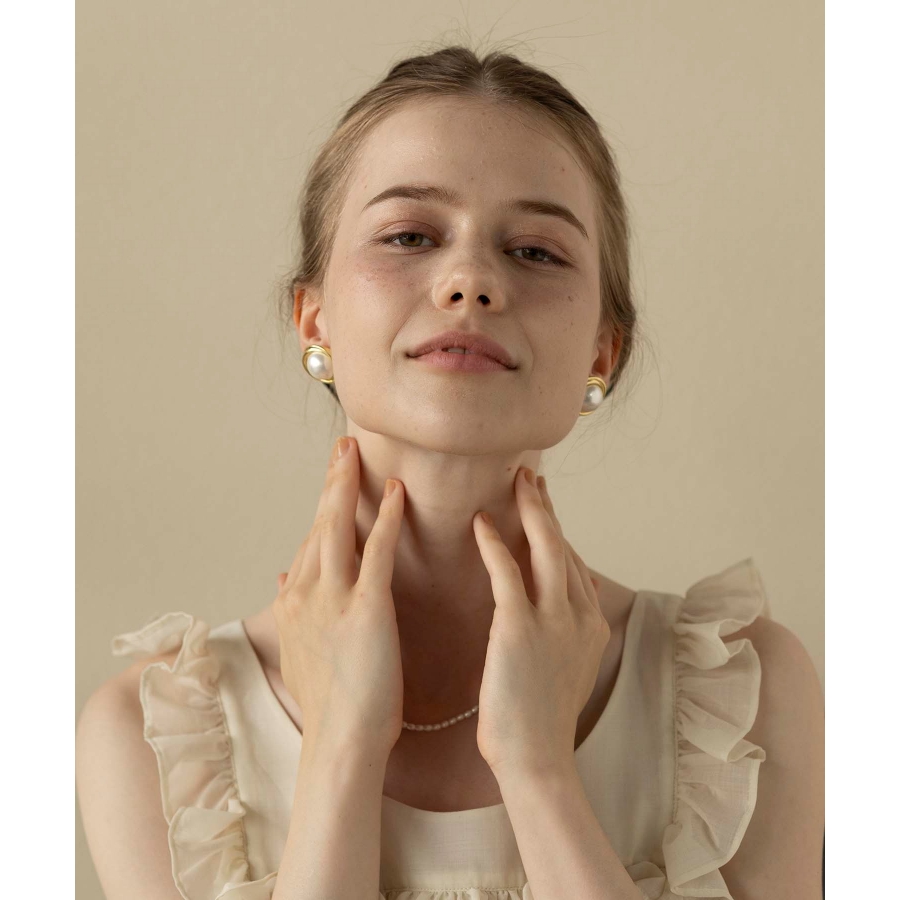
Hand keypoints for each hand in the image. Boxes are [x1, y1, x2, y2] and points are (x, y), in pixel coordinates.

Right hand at [273, 435, 405, 756]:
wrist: (340, 741)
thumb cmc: (329, 703)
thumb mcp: (299, 652)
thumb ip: (293, 610)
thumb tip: (282, 578)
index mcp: (295, 603)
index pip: (309, 544)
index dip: (321, 510)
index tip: (332, 481)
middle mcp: (306, 593)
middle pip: (317, 524)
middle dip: (330, 482)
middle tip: (342, 446)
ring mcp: (333, 598)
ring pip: (337, 527)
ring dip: (347, 485)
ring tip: (356, 453)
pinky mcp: (366, 608)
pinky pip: (376, 551)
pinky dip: (385, 517)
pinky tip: (397, 492)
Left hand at [472, 467, 610, 774]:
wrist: (536, 760)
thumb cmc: (541, 718)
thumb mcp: (570, 665)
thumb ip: (573, 625)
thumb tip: (580, 588)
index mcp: (592, 623)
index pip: (573, 562)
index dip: (557, 529)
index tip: (543, 504)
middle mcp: (580, 614)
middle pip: (564, 545)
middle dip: (548, 507)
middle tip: (533, 476)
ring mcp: (554, 620)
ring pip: (546, 547)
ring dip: (532, 509)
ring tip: (516, 481)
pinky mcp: (521, 628)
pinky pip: (508, 572)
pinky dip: (496, 543)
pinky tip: (482, 522)